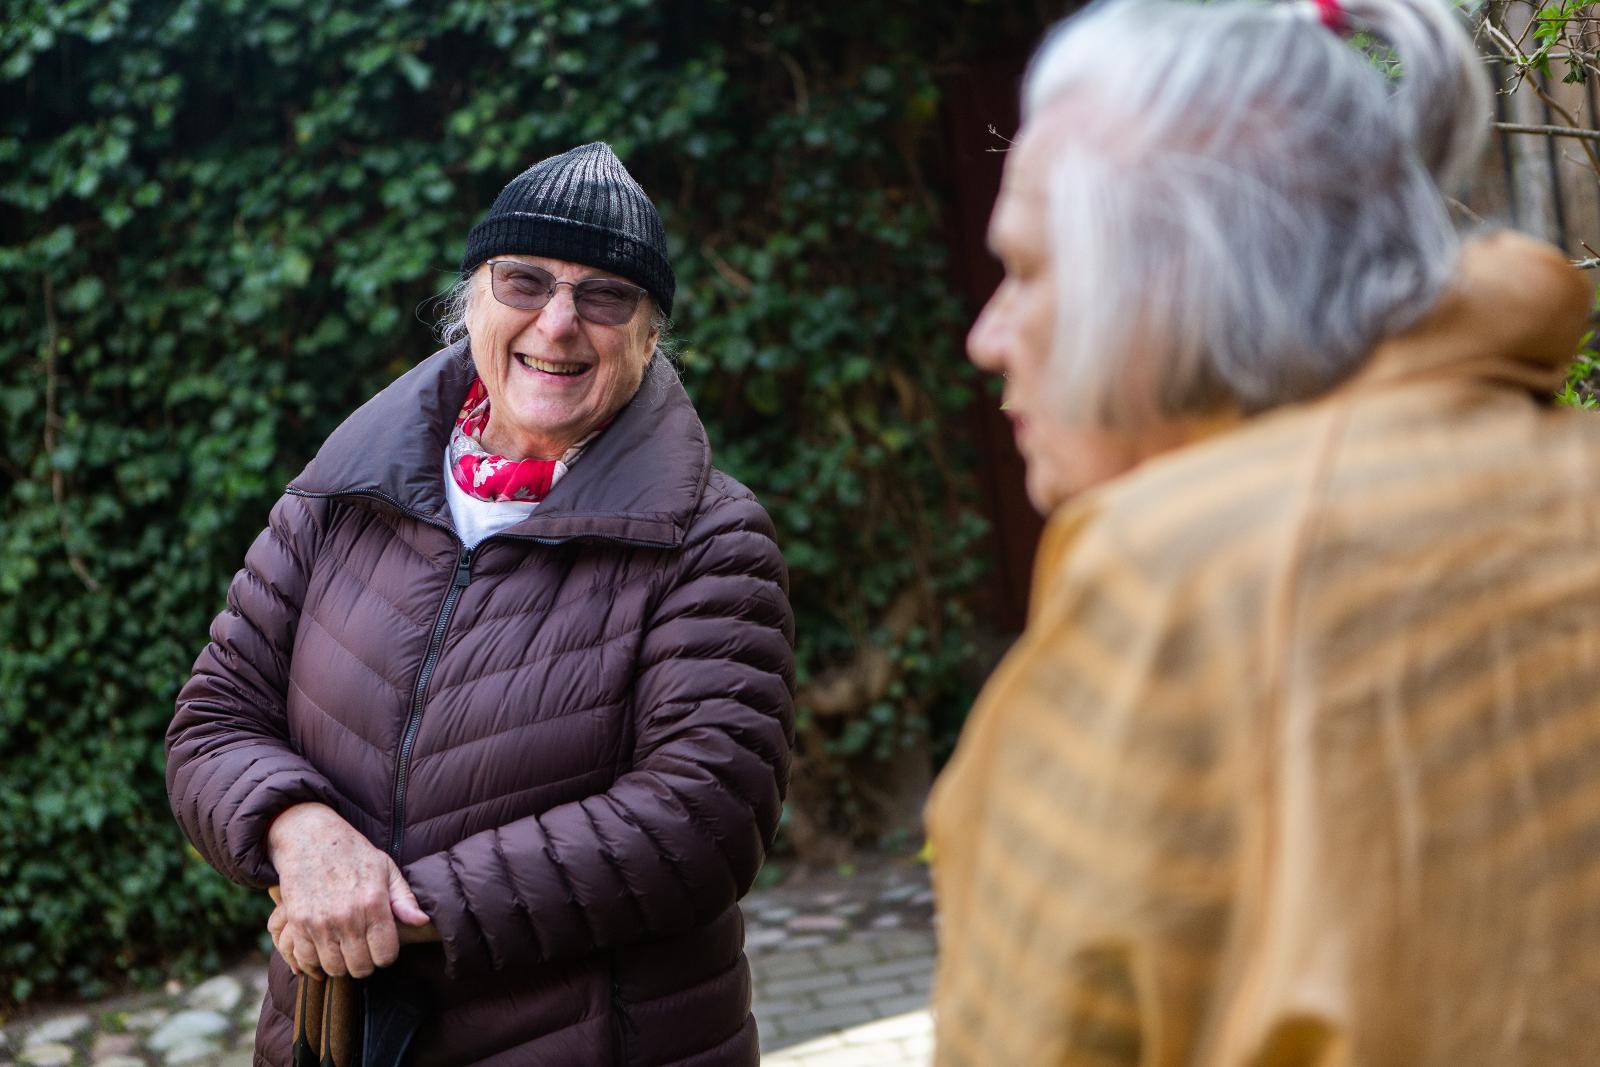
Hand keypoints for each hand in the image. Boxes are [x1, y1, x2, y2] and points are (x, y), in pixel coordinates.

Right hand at [265, 803, 431, 977]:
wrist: (310, 838)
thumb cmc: (353, 854)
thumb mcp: (386, 869)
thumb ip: (404, 899)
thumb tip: (422, 922)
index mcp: (374, 903)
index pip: (386, 955)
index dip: (387, 954)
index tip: (382, 945)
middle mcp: (348, 917)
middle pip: (361, 967)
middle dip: (366, 962)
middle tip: (363, 949)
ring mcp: (320, 922)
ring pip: (335, 968)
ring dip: (342, 963)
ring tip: (345, 948)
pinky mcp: (298, 924)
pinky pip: (307, 959)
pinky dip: (315, 960)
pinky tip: (324, 949)